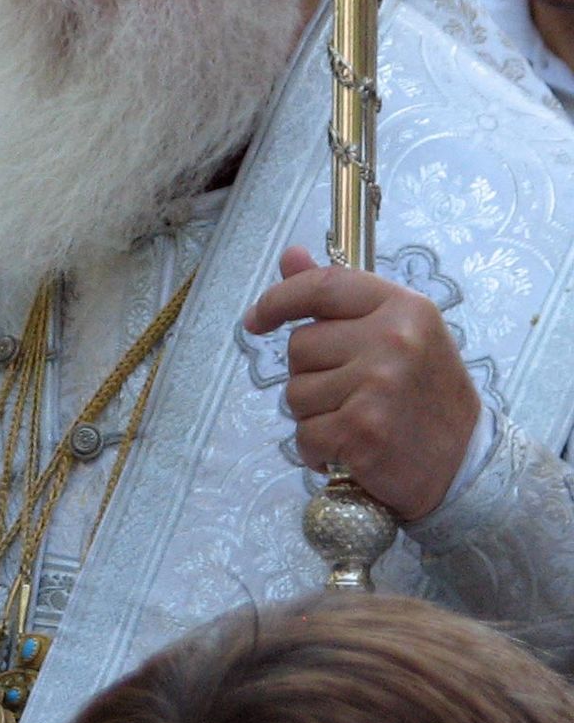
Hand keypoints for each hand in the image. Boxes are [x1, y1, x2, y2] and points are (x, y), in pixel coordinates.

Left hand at [244, 246, 480, 520]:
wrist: (466, 466)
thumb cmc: (426, 395)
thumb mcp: (398, 332)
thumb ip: (338, 295)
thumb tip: (290, 256)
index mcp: (403, 307)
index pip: (322, 287)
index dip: (278, 299)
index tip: (256, 320)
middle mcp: (392, 339)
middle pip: (300, 346)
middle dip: (311, 374)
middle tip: (353, 394)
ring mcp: (377, 385)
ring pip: (296, 393)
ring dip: (314, 415)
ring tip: (356, 421)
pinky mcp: (362, 430)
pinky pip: (304, 435)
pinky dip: (317, 450)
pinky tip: (349, 451)